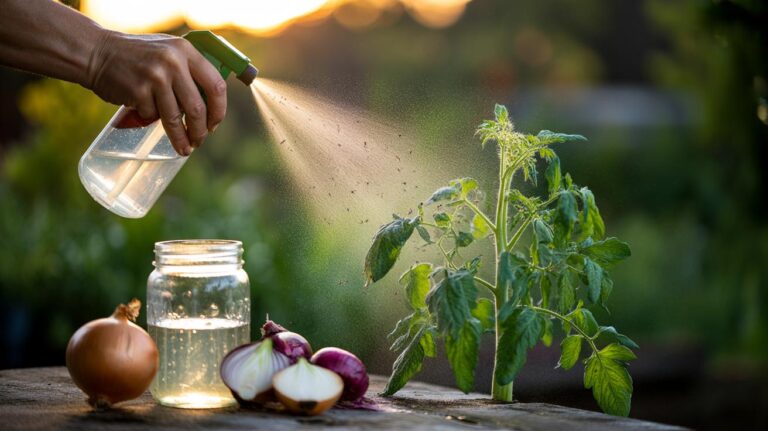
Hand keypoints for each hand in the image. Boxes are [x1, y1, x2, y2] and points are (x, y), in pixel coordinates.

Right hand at [86, 31, 226, 155]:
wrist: (97, 52)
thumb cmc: (138, 56)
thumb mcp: (169, 51)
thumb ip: (189, 70)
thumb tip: (211, 106)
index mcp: (186, 50)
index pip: (216, 86)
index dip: (218, 110)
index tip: (214, 124)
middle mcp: (173, 62)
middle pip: (197, 108)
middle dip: (200, 131)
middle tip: (199, 142)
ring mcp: (155, 77)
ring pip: (175, 118)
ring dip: (181, 138)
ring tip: (184, 149)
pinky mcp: (138, 91)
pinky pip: (151, 116)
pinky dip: (150, 118)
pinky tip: (144, 112)